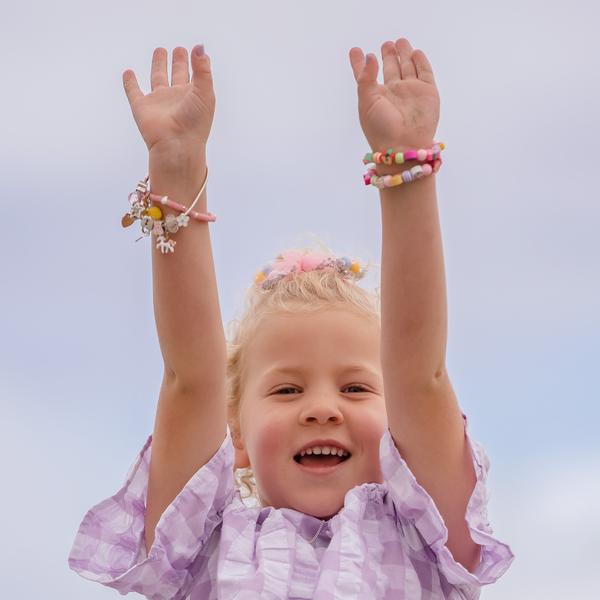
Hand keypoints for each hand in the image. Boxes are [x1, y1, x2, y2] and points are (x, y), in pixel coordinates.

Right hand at [122, 46, 214, 154]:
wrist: (176, 145)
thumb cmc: (194, 124)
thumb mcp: (205, 92)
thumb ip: (203, 69)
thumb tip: (199, 47)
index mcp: (194, 96)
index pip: (196, 76)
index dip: (197, 63)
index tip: (197, 52)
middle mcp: (177, 98)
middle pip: (177, 75)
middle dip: (178, 62)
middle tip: (178, 49)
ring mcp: (159, 103)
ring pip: (157, 79)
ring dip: (158, 65)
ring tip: (159, 50)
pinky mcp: (142, 108)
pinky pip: (134, 92)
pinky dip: (130, 83)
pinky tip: (128, 73)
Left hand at [349, 38, 439, 152]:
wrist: (404, 146)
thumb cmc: (381, 128)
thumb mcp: (366, 102)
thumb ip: (365, 78)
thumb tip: (369, 56)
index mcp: (376, 96)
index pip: (366, 76)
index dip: (360, 63)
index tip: (355, 50)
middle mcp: (393, 93)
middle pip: (390, 69)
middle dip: (388, 56)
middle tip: (386, 44)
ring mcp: (411, 92)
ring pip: (407, 68)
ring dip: (404, 55)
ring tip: (399, 42)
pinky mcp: (428, 92)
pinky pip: (424, 72)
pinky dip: (420, 61)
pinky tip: (415, 53)